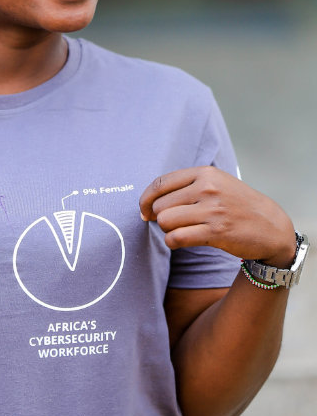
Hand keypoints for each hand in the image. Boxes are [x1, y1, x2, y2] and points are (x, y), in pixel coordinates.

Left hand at [139, 167, 295, 265]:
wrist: (271, 225)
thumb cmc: (236, 204)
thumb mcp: (216, 183)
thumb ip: (186, 186)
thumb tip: (149, 201)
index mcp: (204, 173)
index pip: (160, 183)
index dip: (146, 199)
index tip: (144, 211)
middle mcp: (207, 188)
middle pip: (160, 205)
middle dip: (160, 218)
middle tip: (171, 224)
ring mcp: (213, 210)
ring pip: (165, 221)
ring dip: (167, 230)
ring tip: (179, 231)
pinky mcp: (216, 231)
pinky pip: (176, 238)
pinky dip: (172, 242)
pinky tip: (180, 241)